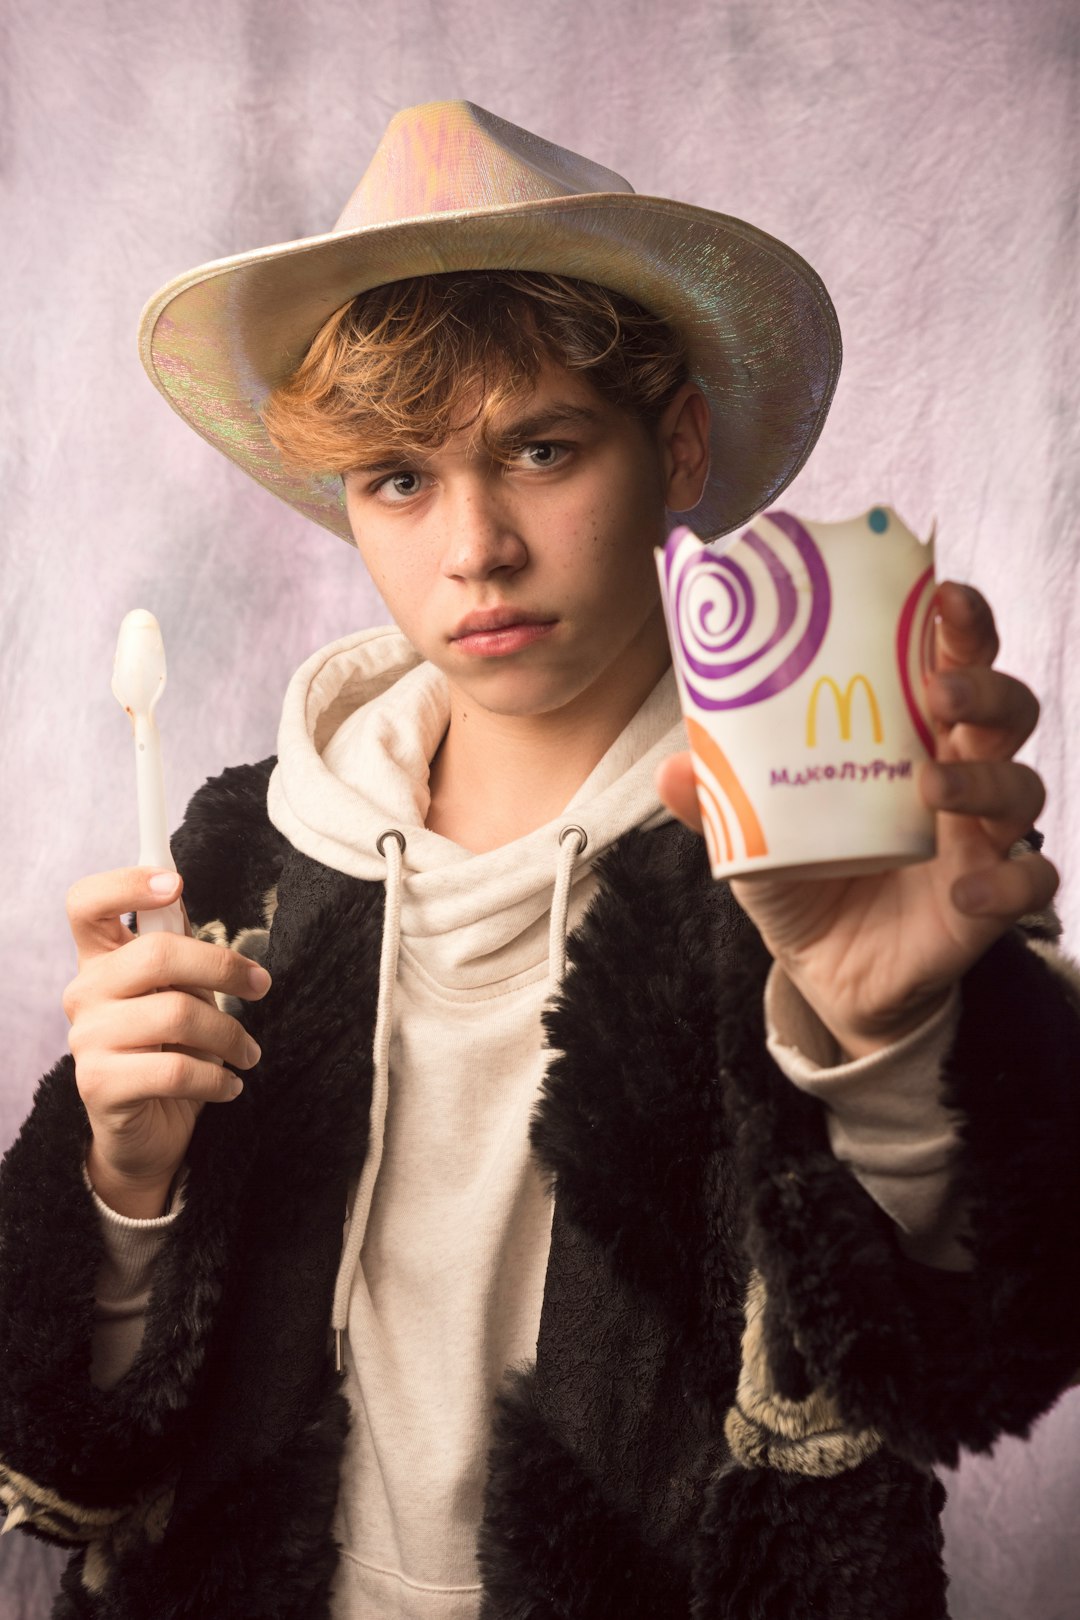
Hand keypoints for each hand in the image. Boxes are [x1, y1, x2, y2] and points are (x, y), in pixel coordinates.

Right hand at [64, 868, 270, 1216]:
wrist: (147, 1131)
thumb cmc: (170, 1052)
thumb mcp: (180, 996)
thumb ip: (186, 960)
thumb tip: (218, 935)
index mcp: (101, 960)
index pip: (86, 904)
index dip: (126, 884)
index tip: (176, 883)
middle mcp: (84, 993)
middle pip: (155, 954)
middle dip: (223, 967)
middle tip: (260, 986)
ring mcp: (86, 1039)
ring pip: (177, 1014)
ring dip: (231, 1034)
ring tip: (249, 1053)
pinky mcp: (100, 1085)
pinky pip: (176, 1071)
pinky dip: (218, 1079)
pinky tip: (231, 1086)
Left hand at [657, 582, 1058, 1056]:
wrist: (825, 969)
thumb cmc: (800, 872)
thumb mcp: (751, 832)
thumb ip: (718, 798)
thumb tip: (670, 767)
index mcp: (906, 734)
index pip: (951, 660)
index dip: (961, 624)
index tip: (945, 595)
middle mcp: (957, 771)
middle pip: (1006, 708)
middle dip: (984, 686)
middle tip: (938, 690)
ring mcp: (980, 835)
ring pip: (1022, 787)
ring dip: (984, 780)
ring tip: (930, 787)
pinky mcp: (991, 898)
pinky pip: (1033, 882)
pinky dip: (1011, 882)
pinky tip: (968, 890)